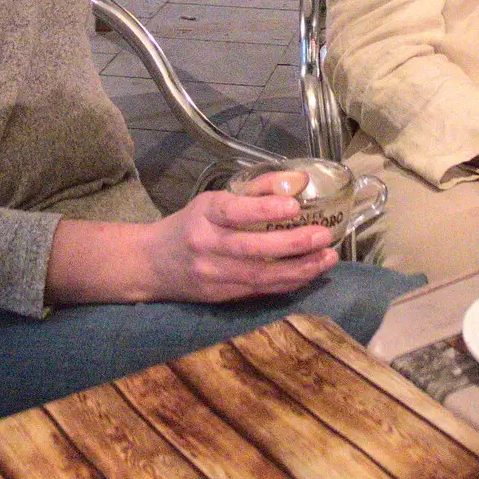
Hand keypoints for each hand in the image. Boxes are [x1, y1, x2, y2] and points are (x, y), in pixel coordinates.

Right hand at [139, 181, 337, 303]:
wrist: (151, 264)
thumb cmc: (190, 224)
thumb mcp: (213, 199)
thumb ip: (256, 189)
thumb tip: (299, 181)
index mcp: (204, 215)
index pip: (234, 212)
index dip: (264, 210)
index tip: (295, 207)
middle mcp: (206, 246)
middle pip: (251, 249)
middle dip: (292, 244)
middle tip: (324, 236)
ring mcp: (212, 276)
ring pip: (259, 276)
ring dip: (298, 269)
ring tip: (327, 258)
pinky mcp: (220, 297)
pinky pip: (258, 291)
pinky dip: (287, 283)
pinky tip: (309, 273)